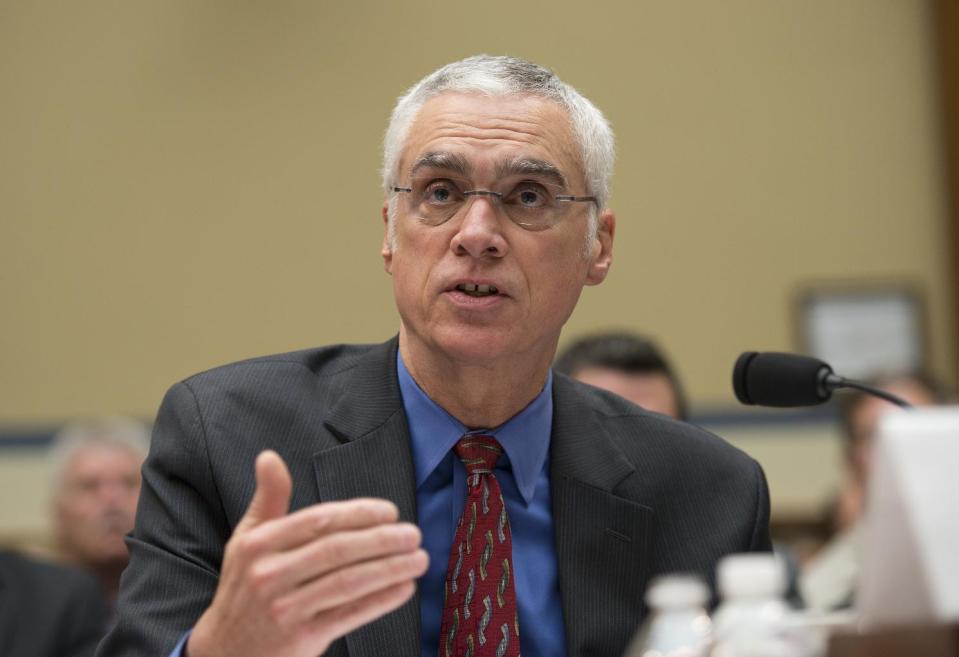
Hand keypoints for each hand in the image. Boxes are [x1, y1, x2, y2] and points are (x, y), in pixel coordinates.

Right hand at [186, 450, 427, 656]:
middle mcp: (269, 575)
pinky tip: (404, 588)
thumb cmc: (244, 587)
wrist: (226, 650)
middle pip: (336, 551)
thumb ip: (268, 498)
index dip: (358, 514)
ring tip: (418, 559)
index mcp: (258, 545)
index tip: (391, 512)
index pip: (318, 521)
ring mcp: (285, 609)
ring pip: (348, 582)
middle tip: (413, 534)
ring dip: (390, 569)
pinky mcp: (301, 638)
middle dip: (382, 540)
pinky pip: (350, 615)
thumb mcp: (246, 540)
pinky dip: (381, 600)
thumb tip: (269, 456)